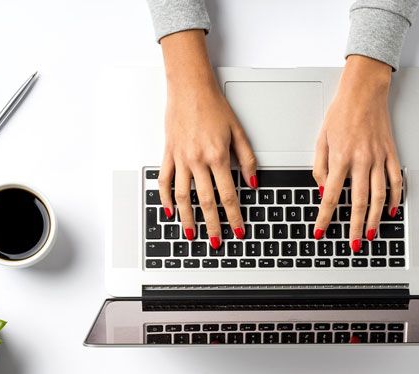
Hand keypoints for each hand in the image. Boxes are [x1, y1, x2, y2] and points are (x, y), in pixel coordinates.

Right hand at [157, 30, 256, 248]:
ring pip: (183, 196)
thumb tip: (253, 182)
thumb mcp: (238, 131)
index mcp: (218, 156)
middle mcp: (198, 161)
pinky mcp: (168, 153)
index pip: (229, 195)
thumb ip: (246, 159)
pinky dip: (166, 198)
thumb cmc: (214, 105)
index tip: (238, 230)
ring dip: (187, 218)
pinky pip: (165, 180)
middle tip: (216, 241)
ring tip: (191, 234)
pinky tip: (170, 210)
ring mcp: (180, 158)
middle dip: (212, 225)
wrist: (189, 87)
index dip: (234, 216)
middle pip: (206, 201)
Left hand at [312, 55, 402, 250]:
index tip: (320, 230)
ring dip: (375, 219)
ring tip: (371, 234)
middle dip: (354, 227)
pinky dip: (395, 198)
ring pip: (379, 196)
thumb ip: (320, 168)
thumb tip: (324, 191)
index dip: (324, 216)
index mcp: (341, 157)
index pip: (331, 195)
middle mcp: (362, 160)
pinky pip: (395, 181)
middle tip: (353, 244)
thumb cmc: (341, 112)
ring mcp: (379, 158)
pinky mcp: (391, 154)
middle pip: (358, 202)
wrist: (364, 91)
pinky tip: (391, 211)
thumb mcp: (321, 139)